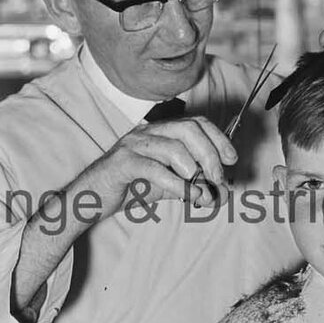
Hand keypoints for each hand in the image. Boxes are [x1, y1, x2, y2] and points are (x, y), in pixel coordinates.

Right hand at [81, 117, 238, 216]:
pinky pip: (153, 168)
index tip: (232, 159)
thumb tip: (219, 193)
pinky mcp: (121, 163)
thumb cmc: (131, 187)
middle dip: (210, 153)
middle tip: (219, 178)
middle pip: (188, 129)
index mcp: (161, 132)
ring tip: (203, 191)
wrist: (91, 198)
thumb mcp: (168, 184)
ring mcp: (133, 145)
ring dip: (195, 170)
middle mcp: (148, 132)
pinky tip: (187, 195)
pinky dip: (176, 183)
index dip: (218, 138)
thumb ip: (193, 184)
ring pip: (172, 147)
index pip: (196, 123)